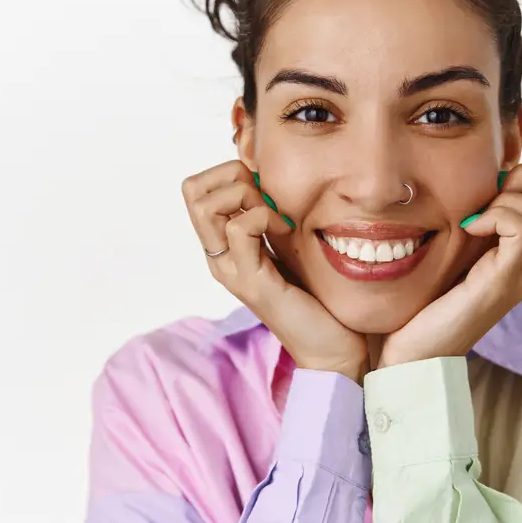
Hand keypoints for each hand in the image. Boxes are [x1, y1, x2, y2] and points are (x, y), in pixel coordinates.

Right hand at [182, 160, 367, 380]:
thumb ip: (269, 217)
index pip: (195, 189)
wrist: (329, 347)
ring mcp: (229, 270)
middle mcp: (217, 257)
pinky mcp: (250, 281)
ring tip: (275, 219)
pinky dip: (265, 217)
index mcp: (222, 247)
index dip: (227, 175)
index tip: (263, 194)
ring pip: (206, 205)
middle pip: (192, 191)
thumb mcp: (285, 244)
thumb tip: (266, 177)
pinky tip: (287, 233)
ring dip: (247, 197)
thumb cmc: (313, 296)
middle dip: (232, 178)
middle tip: (265, 201)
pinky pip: (239, 229)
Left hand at [379, 164, 521, 366]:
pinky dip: (497, 216)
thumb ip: (474, 224)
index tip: (485, 197)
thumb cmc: (426, 304)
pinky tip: (469, 229)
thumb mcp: (455, 252)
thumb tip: (480, 182)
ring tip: (476, 221)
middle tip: (485, 205)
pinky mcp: (505, 281)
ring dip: (508, 200)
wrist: (416, 353)